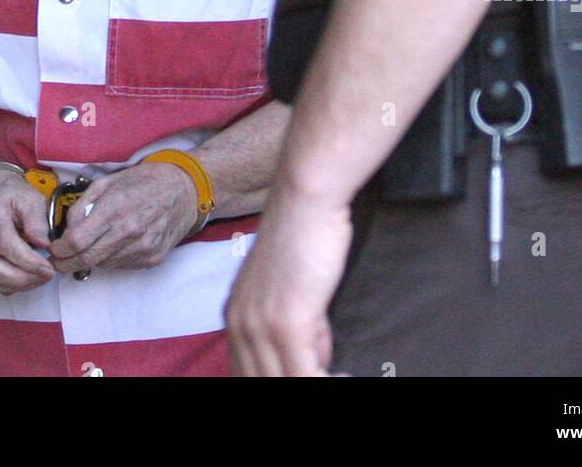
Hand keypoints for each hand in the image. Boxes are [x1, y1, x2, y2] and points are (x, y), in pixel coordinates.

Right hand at [0, 171, 54, 294]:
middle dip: (21, 278)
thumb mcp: (30, 197)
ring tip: (38, 278)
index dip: (28, 261)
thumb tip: (44, 245)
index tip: (48, 268)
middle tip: (46, 276)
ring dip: (16, 284)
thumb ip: (37, 220)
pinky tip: (25, 279)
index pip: (6, 244)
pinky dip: (7, 286)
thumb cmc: (12, 194)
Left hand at [49, 161, 198, 274]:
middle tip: (59, 260)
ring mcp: (142, 248)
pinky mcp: (152, 258)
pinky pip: (121, 266)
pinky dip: (111, 259)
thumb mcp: (108, 181)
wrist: (184, 190)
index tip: (54, 249)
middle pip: (86, 259)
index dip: (59, 249)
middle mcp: (129, 232)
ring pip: (103, 265)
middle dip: (67, 262)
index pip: (77, 241)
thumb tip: (68, 228)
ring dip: (90, 259)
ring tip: (89, 246)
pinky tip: (113, 244)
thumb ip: (84, 204)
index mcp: (115, 208)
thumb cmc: (145, 181)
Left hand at [227, 189, 352, 376]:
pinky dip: (326, 381)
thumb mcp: (294, 289)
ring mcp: (260, 326)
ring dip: (312, 381)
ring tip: (342, 379)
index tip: (305, 373)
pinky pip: (304, 376)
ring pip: (281, 381)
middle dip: (293, 381)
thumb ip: (302, 326)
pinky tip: (346, 377)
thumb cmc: (306, 235)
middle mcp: (239, 324)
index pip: (245, 372)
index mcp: (235, 316)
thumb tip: (318, 359)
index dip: (277, 379)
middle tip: (329, 377)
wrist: (306, 199)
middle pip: (259, 380)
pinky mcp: (287, 323)